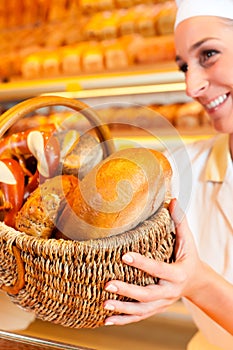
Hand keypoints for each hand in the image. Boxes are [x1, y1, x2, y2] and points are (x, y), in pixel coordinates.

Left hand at [103, 199, 202, 325]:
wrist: (196, 282)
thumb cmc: (189, 258)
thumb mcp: (188, 241)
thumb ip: (180, 221)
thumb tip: (172, 200)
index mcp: (177, 274)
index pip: (158, 269)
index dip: (142, 263)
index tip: (124, 256)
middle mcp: (169, 292)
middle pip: (147, 295)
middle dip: (127, 291)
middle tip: (108, 284)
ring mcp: (162, 303)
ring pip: (141, 310)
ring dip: (122, 309)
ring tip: (104, 303)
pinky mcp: (155, 309)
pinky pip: (138, 317)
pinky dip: (122, 320)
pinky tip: (106, 320)